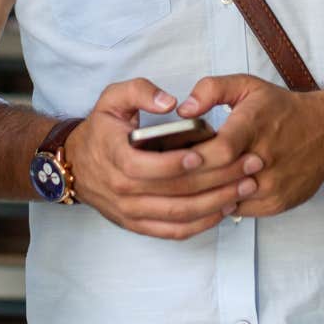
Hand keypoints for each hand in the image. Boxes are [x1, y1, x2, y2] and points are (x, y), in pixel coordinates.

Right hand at [65, 79, 262, 239]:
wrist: (75, 166)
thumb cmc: (101, 130)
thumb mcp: (111, 100)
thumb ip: (139, 91)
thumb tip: (169, 102)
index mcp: (115, 157)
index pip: (149, 166)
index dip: (179, 163)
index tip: (206, 153)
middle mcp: (123, 190)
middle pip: (175, 191)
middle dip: (217, 179)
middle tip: (249, 165)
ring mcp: (131, 212)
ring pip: (180, 215)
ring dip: (217, 203)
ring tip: (246, 187)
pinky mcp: (139, 225)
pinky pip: (174, 231)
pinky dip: (202, 224)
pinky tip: (225, 210)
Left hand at [179, 76, 323, 218]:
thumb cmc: (282, 109)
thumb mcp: (247, 85)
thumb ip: (210, 90)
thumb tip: (183, 110)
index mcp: (254, 126)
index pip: (220, 151)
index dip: (194, 158)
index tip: (176, 158)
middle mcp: (266, 159)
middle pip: (218, 180)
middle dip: (189, 180)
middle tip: (169, 176)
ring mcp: (273, 185)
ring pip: (226, 200)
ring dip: (203, 195)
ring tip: (186, 186)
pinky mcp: (277, 203)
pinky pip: (238, 210)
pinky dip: (222, 203)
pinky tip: (213, 192)